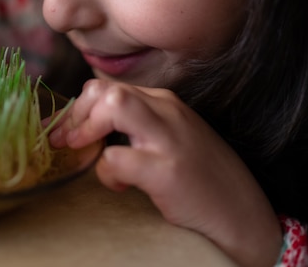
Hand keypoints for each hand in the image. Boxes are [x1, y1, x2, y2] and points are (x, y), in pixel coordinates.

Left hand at [50, 79, 282, 266]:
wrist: (245, 218)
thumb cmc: (201, 182)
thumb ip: (133, 129)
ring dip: (88, 130)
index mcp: (164, 103)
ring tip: (86, 154)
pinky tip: (121, 187)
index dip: (77, 109)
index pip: (107, 88)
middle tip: (65, 143)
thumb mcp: (168, 142)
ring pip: (114, 106)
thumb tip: (80, 130)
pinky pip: (117, 158)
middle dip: (75, 116)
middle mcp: (167, 112)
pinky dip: (107, 173)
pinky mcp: (168, 171)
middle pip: (105, 90)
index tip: (63, 132)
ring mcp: (169, 139)